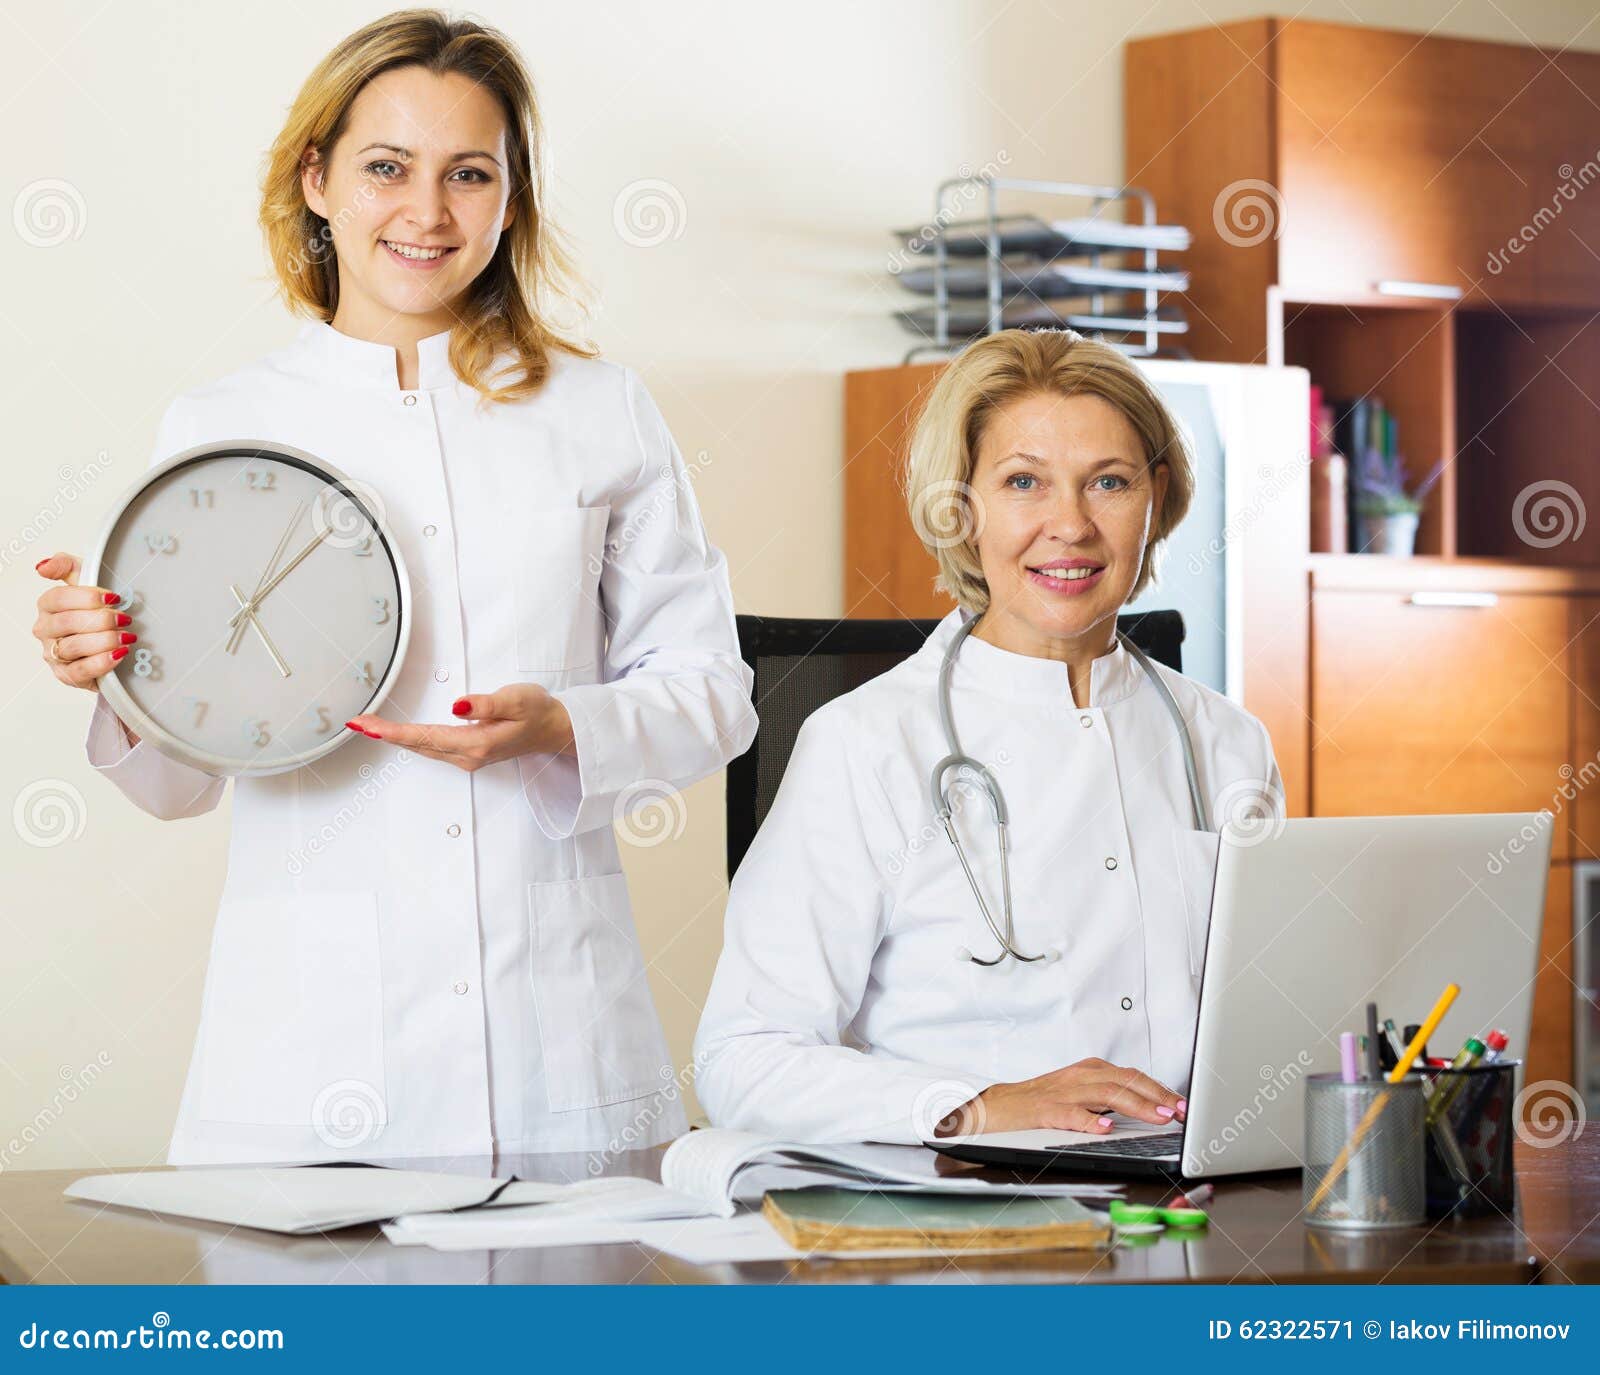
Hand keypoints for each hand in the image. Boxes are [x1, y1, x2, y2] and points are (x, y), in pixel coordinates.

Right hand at [32, 553, 140, 742]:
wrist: (111, 642)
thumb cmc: (97, 609)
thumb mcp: (85, 581)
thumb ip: (66, 566)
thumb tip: (42, 567)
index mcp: (48, 605)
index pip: (58, 598)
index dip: (88, 597)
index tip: (114, 598)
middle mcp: (45, 630)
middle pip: (67, 623)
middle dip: (101, 620)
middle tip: (125, 619)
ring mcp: (53, 654)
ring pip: (73, 647)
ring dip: (104, 640)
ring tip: (127, 637)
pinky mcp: (66, 675)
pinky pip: (80, 671)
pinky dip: (102, 662)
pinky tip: (120, 654)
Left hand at [347, 684, 575, 772]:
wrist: (555, 729)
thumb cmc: (538, 711)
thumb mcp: (517, 699)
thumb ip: (486, 703)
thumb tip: (457, 707)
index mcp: (476, 743)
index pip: (425, 736)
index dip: (393, 732)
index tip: (368, 726)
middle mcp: (468, 756)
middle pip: (418, 745)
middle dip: (386, 734)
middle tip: (358, 722)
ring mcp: (468, 757)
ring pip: (423, 748)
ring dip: (396, 737)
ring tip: (370, 725)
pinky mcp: (469, 754)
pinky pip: (432, 747)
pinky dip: (412, 739)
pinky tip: (401, 733)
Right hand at [933, 1058, 1186, 1136]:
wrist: (995, 1107)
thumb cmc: (1040, 1103)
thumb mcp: (1079, 1093)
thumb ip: (1109, 1097)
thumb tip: (1150, 1109)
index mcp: (1089, 1072)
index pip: (1132, 1076)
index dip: (1160, 1089)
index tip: (1182, 1105)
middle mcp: (1079, 1077)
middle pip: (1125, 1081)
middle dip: (1156, 1096)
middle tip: (1179, 1111)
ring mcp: (1062, 1092)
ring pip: (1105, 1093)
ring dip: (1135, 1105)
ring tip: (1157, 1117)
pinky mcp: (1044, 1111)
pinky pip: (1070, 1113)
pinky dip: (1089, 1120)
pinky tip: (1105, 1128)